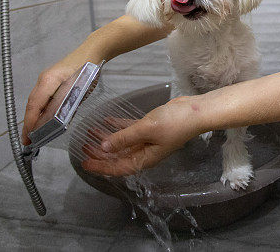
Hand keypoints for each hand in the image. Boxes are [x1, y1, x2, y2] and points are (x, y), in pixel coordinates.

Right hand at [22, 54, 96, 144]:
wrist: (92, 52)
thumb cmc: (88, 68)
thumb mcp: (79, 88)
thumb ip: (66, 103)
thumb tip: (54, 121)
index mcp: (48, 80)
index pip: (35, 104)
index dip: (30, 122)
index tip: (28, 137)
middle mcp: (44, 80)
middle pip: (32, 104)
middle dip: (29, 123)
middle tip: (27, 141)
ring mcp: (46, 80)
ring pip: (36, 102)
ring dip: (33, 118)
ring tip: (32, 135)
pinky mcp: (51, 82)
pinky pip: (42, 98)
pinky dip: (40, 111)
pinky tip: (42, 121)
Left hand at [80, 96, 201, 175]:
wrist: (196, 112)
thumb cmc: (173, 123)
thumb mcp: (146, 129)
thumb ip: (124, 138)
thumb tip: (104, 148)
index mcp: (144, 158)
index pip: (117, 168)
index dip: (100, 167)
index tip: (84, 163)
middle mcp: (144, 152)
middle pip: (117, 157)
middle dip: (100, 153)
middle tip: (83, 146)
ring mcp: (148, 141)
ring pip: (122, 143)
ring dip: (107, 139)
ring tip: (91, 133)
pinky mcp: (151, 129)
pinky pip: (130, 131)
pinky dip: (118, 127)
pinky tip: (107, 121)